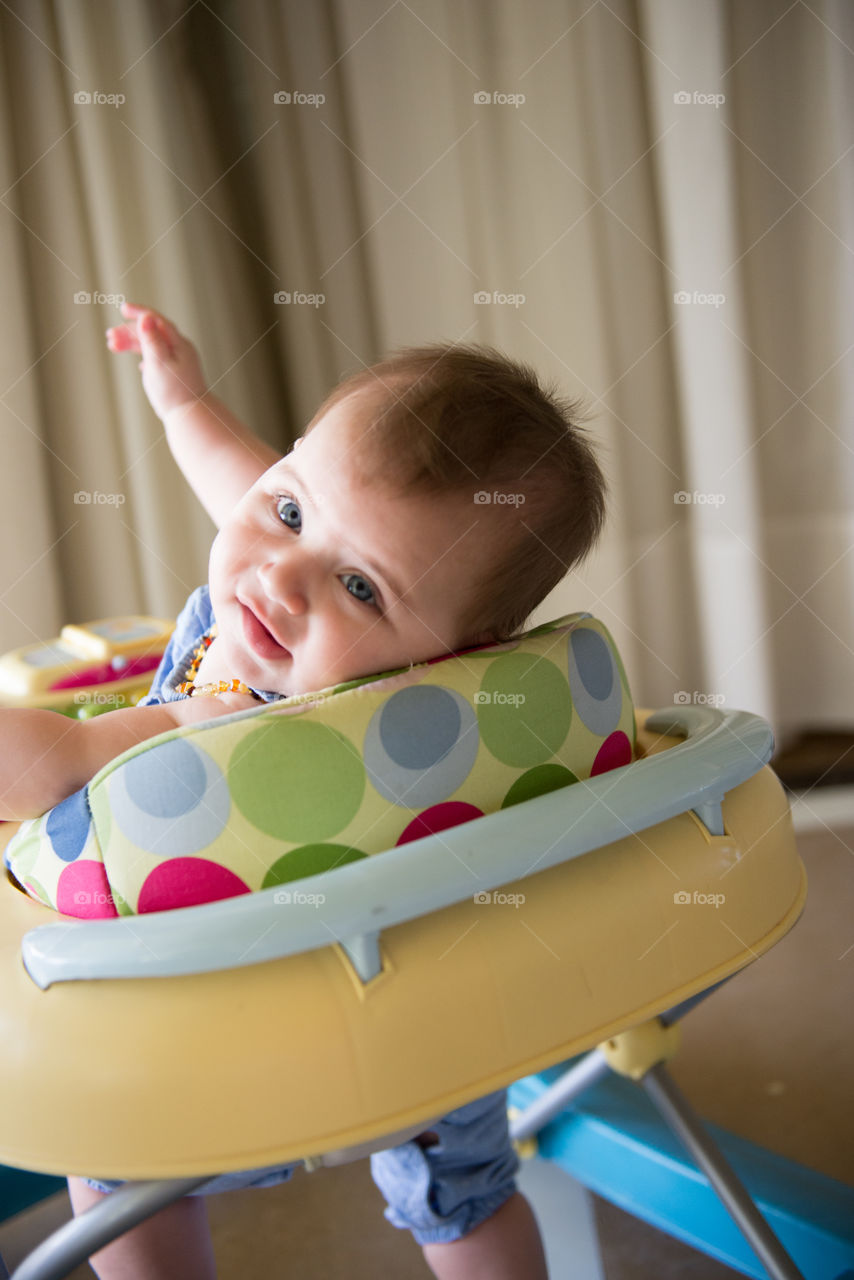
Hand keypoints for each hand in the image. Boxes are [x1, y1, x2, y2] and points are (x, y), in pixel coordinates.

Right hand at [107, 302, 208, 418]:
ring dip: (132, 343)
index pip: (156, 320)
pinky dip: (144, 357)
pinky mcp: (174, 374)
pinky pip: (157, 359)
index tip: (122, 309)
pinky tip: (139, 366)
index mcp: (178, 343)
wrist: (189, 416)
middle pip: (151, 332)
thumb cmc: (174, 391)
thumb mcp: (159, 363)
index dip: (139, 313)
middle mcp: (180, 349)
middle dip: (129, 332)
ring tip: (113, 346)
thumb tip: (146, 317)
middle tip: (110, 337)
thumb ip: (152, 340)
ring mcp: (178, 361)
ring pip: (152, 345)